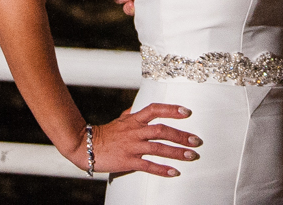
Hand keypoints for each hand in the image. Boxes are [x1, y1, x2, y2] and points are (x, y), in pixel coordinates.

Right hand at [73, 103, 200, 175]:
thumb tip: (137, 109)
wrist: (85, 147)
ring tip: (191, 156)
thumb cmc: (105, 134)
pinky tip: (174, 173)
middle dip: (181, 135)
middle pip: (161, 130)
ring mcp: (132, 147)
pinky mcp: (128, 161)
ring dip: (176, 152)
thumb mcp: (119, 121)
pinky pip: (148, 165)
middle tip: (196, 140)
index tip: (187, 112)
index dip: (171, 109)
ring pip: (158, 148)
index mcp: (134, 120)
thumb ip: (131, 115)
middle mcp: (135, 132)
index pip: (154, 110)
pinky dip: (162, 169)